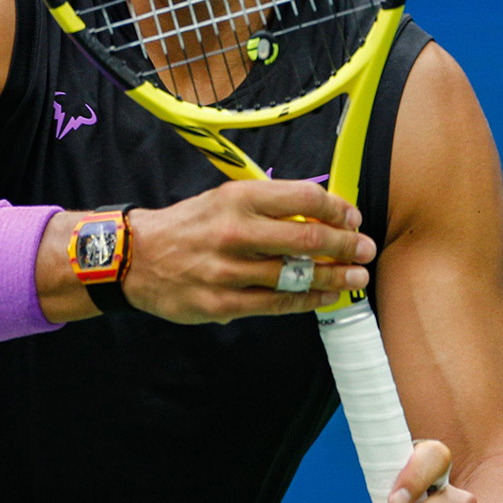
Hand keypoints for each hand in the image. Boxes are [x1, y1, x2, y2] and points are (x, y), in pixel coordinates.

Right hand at [122, 178, 375, 323]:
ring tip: (355, 277)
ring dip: (335, 277)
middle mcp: (235, 232)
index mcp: (238, 198)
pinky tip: (326, 296)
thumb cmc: (189, 226)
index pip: (304, 198)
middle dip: (346, 245)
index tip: (352, 219)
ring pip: (297, 276)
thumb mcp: (224, 199)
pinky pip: (278, 304)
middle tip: (365, 249)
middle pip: (308, 239)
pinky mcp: (223, 303)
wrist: (137, 257)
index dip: (337, 210)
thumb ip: (268, 205)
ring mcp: (229, 270)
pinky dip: (309, 301)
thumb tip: (321, 215)